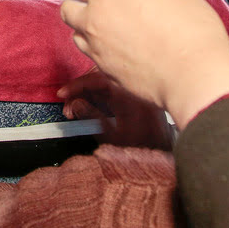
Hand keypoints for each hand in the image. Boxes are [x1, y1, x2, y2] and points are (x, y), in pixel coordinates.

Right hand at [58, 70, 172, 149]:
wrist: (165, 150)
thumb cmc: (143, 146)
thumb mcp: (114, 136)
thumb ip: (93, 118)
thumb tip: (76, 104)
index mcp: (127, 94)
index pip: (96, 79)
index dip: (76, 86)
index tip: (63, 94)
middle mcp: (131, 88)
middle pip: (98, 77)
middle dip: (79, 91)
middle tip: (68, 108)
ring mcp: (132, 90)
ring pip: (102, 82)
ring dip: (86, 93)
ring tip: (76, 110)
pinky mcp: (133, 94)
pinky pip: (110, 87)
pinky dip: (96, 94)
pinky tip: (87, 106)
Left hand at [59, 0, 228, 129]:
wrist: (195, 75)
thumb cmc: (189, 29)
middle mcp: (94, 21)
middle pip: (66, 9)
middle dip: (76, 2)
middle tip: (94, 1)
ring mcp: (97, 49)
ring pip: (77, 34)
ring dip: (87, 28)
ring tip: (113, 27)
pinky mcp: (105, 72)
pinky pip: (92, 56)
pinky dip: (100, 49)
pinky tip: (123, 47)